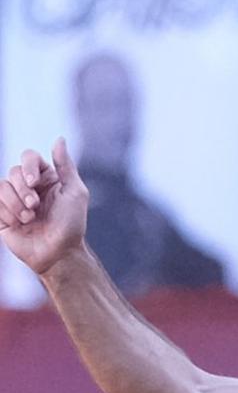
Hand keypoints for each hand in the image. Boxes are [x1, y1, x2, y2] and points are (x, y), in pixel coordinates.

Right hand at [0, 139, 87, 274]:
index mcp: (47, 178)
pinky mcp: (2, 214)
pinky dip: (7, 213)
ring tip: (30, 218)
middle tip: (35, 205)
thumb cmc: (71, 224)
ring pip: (2, 186)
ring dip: (16, 203)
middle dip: (23, 190)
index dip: (28, 166)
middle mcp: (29, 187)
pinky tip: (19, 224)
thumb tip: (59, 139)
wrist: (58, 253)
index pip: (29, 156)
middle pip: (14, 171)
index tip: (34, 182)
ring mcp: (14, 200)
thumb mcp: (75, 192)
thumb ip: (66, 165)